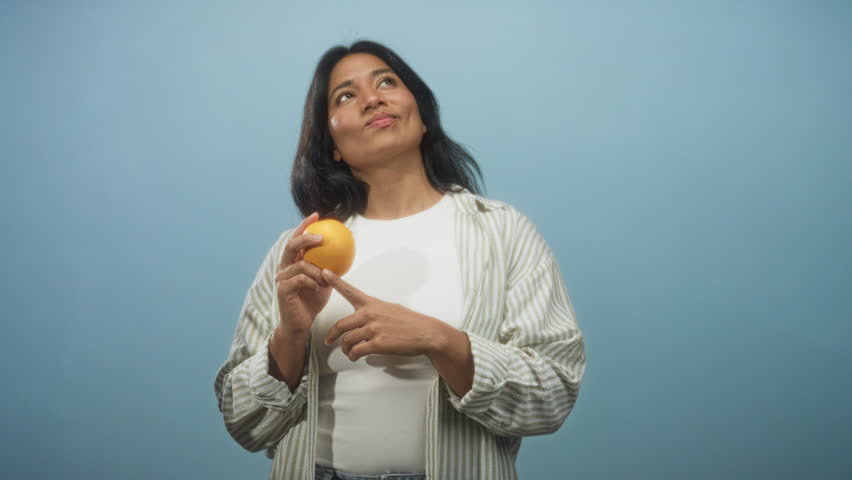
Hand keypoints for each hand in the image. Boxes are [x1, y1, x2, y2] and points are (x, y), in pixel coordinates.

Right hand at [275, 213, 332, 334]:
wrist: (301, 324)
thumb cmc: (312, 301)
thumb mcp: (324, 280)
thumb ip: (329, 266)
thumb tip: (345, 250)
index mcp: (292, 262)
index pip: (296, 239)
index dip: (304, 226)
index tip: (316, 215)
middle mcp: (284, 267)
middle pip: (291, 245)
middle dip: (306, 238)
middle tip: (322, 238)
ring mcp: (281, 278)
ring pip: (301, 264)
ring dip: (317, 271)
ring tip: (326, 279)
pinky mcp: (282, 289)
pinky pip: (301, 279)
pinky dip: (313, 281)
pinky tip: (319, 287)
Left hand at [321, 269, 449, 361]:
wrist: (426, 333)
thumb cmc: (410, 322)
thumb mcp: (391, 309)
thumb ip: (374, 311)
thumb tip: (364, 318)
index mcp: (372, 304)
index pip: (350, 291)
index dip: (336, 281)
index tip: (324, 272)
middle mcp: (370, 314)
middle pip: (341, 325)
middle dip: (331, 335)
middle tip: (328, 341)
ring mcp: (374, 329)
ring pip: (347, 340)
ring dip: (345, 349)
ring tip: (348, 352)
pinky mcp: (378, 343)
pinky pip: (357, 351)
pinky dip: (354, 356)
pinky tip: (356, 357)